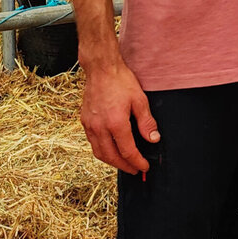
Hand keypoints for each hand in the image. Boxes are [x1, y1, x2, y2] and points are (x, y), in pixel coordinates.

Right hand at [80, 59, 158, 173]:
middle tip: (135, 170)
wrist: (101, 69)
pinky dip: (102, 151)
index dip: (137, 162)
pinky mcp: (84, 121)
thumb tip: (153, 139)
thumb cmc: (121, 81)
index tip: (144, 167)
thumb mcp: (140, 100)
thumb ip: (146, 122)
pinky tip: (110, 149)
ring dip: (112, 161)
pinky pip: (92, 143)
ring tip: (123, 163)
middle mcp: (100, 127)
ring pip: (99, 152)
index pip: (128, 151)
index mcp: (116, 123)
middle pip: (111, 157)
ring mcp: (89, 125)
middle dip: (124, 166)